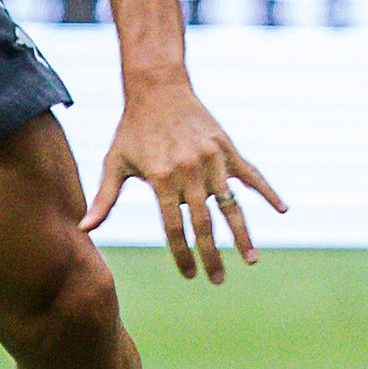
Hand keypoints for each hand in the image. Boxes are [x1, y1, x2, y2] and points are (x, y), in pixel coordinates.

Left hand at [83, 80, 283, 282]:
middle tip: (218, 280)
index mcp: (162, 179)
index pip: (174, 228)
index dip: (182, 255)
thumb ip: (105, 199)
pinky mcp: (227, 148)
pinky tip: (282, 210)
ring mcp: (212, 159)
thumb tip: (84, 229)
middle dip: (212, 256)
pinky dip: (268, 192)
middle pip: (204, 224)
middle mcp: (190, 171)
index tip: (190, 275)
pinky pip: (251, 174)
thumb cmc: (132, 129)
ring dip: (243, 235)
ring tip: (251, 260)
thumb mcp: (114, 163)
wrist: (157, 88)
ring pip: (231, 205)